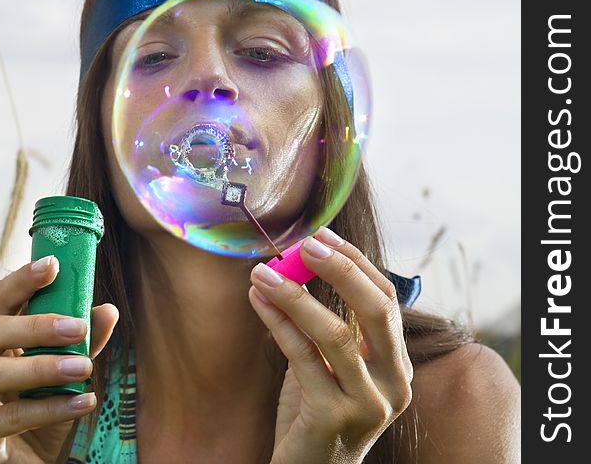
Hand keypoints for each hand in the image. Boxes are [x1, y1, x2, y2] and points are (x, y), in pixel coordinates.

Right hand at [0, 256, 119, 462]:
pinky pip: (8, 417)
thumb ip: (80, 343)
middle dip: (36, 326)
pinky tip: (83, 402)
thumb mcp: (63, 373)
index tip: (52, 265)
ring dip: (43, 368)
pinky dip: (49, 408)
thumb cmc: (36, 410)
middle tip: (77, 327)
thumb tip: (107, 310)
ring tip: (85, 367)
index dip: (22, 280)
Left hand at [248, 228, 412, 463]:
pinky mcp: (332, 418)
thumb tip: (299, 263)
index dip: (355, 263)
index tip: (322, 236)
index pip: (387, 300)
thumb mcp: (332, 365)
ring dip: (295, 295)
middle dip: (340, 270)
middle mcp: (393, 383)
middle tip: (304, 245)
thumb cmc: (316, 413)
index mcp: (397, 365)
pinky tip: (257, 301)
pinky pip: (303, 358)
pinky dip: (278, 323)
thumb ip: (328, 324)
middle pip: (376, 310)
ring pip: (336, 334)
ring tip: (262, 272)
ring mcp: (367, 404)